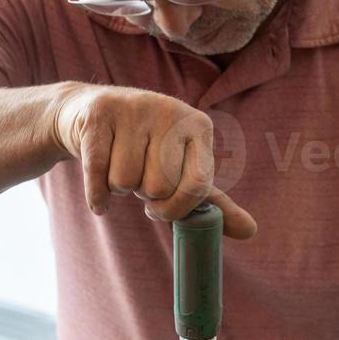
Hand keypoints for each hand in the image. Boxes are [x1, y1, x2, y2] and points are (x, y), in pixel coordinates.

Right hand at [52, 82, 256, 232]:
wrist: (87, 113)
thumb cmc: (143, 149)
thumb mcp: (181, 170)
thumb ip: (213, 202)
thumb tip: (251, 232)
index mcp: (198, 124)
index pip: (198, 185)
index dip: (176, 208)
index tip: (161, 208)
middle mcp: (170, 110)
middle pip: (158, 186)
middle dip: (142, 193)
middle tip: (138, 176)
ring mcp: (134, 108)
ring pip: (125, 181)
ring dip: (117, 187)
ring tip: (118, 166)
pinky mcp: (99, 114)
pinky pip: (97, 173)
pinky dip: (96, 196)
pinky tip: (99, 197)